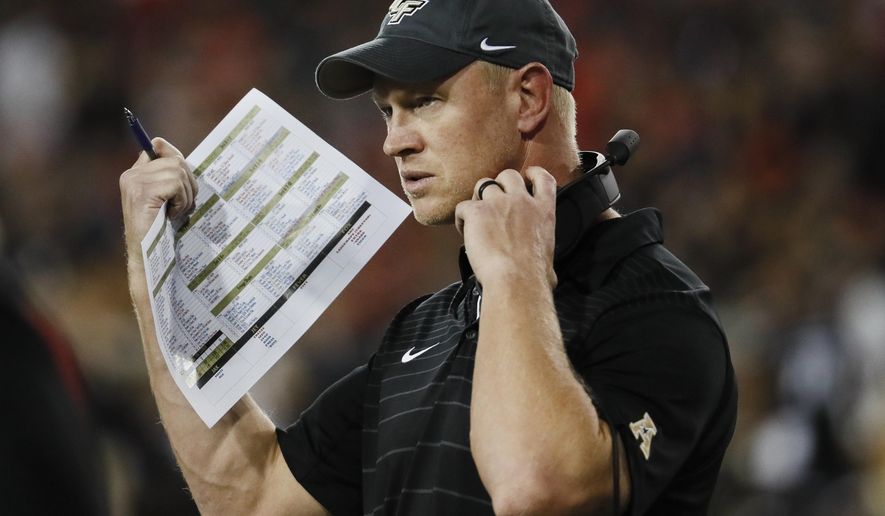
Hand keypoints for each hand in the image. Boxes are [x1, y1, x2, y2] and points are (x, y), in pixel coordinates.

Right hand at [119, 137, 196, 268]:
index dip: (174, 155)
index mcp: (134, 174)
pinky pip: (176, 184)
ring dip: (186, 195)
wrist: (147, 255)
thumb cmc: (160, 230)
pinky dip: (181, 201)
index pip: (158, 147)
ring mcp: (135, 182)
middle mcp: (131, 175)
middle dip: (188, 183)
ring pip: (178, 172)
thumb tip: (174, 154)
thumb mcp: (165, 200)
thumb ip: (168, 179)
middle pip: (175, 160)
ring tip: (177, 212)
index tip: (182, 170)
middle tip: (184, 204)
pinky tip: (172, 215)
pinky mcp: (143, 192)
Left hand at [454, 167, 556, 289]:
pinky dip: (462, 217)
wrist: (516, 280)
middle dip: (500, 184)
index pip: (543, 179)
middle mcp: (521, 201)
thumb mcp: (549, 257)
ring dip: (478, 197)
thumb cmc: (534, 276)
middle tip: (493, 202)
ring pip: (483, 184)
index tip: (528, 175)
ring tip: (475, 217)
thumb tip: (549, 276)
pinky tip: (465, 231)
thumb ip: (544, 255)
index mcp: (543, 211)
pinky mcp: (477, 212)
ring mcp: (499, 203)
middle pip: (508, 175)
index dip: (534, 173)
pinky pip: (463, 206)